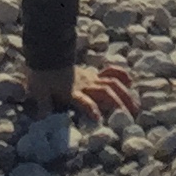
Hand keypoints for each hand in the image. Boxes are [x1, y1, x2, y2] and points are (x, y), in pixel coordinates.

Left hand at [20, 61, 138, 123]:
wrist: (46, 54)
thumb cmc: (42, 75)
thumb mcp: (39, 91)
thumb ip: (43, 105)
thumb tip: (41, 121)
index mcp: (72, 92)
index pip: (83, 101)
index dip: (91, 109)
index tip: (99, 119)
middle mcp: (85, 85)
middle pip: (106, 92)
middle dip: (119, 103)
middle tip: (130, 117)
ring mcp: (91, 78)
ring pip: (112, 84)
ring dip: (125, 94)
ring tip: (136, 107)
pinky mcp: (93, 74)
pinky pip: (109, 72)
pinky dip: (120, 74)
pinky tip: (130, 81)